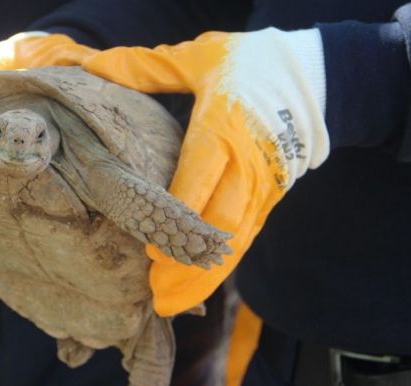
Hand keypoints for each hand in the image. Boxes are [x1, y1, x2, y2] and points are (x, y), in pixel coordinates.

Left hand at [79, 28, 328, 314]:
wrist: (316, 78)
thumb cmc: (250, 65)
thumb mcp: (199, 58)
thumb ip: (147, 68)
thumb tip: (94, 67)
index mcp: (226, 126)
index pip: (199, 178)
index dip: (176, 218)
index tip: (150, 250)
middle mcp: (249, 162)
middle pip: (219, 222)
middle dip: (188, 264)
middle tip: (157, 295)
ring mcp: (266, 184)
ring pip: (236, 239)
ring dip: (207, 275)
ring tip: (174, 303)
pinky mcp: (273, 196)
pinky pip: (248, 235)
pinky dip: (225, 264)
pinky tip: (202, 285)